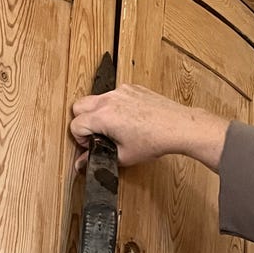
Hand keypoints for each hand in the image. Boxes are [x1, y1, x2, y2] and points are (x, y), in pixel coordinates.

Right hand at [70, 84, 229, 171]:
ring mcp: (121, 91)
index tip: (91, 145)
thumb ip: (97, 159)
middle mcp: (109, 99)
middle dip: (83, 122)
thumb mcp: (123, 156)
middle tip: (95, 136)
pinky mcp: (132, 88)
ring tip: (113, 129)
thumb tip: (82, 164)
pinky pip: (114, 95)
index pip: (75, 124)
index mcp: (103, 116)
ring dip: (97, 113)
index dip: (80, 139)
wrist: (178, 126)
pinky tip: (127, 121)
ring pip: (96, 99)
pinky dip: (114, 107)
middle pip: (79, 106)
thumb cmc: (155, 141)